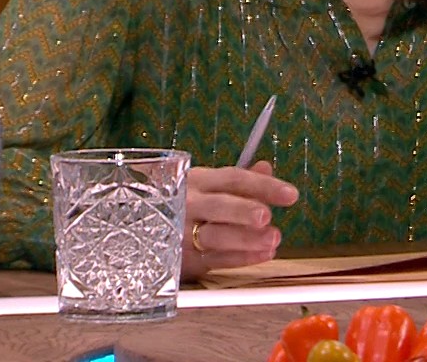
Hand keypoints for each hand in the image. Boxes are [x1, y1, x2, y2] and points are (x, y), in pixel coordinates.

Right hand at [181, 160, 297, 280]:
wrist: (135, 229)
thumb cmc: (181, 203)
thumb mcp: (205, 186)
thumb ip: (237, 181)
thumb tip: (266, 167)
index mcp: (197, 181)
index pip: (234, 179)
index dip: (264, 185)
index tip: (291, 194)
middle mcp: (188, 204)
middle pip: (219, 206)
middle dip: (244, 211)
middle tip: (267, 217)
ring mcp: (181, 232)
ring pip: (215, 236)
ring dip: (246, 240)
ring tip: (273, 239)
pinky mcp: (180, 258)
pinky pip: (213, 259)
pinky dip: (240, 258)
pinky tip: (263, 254)